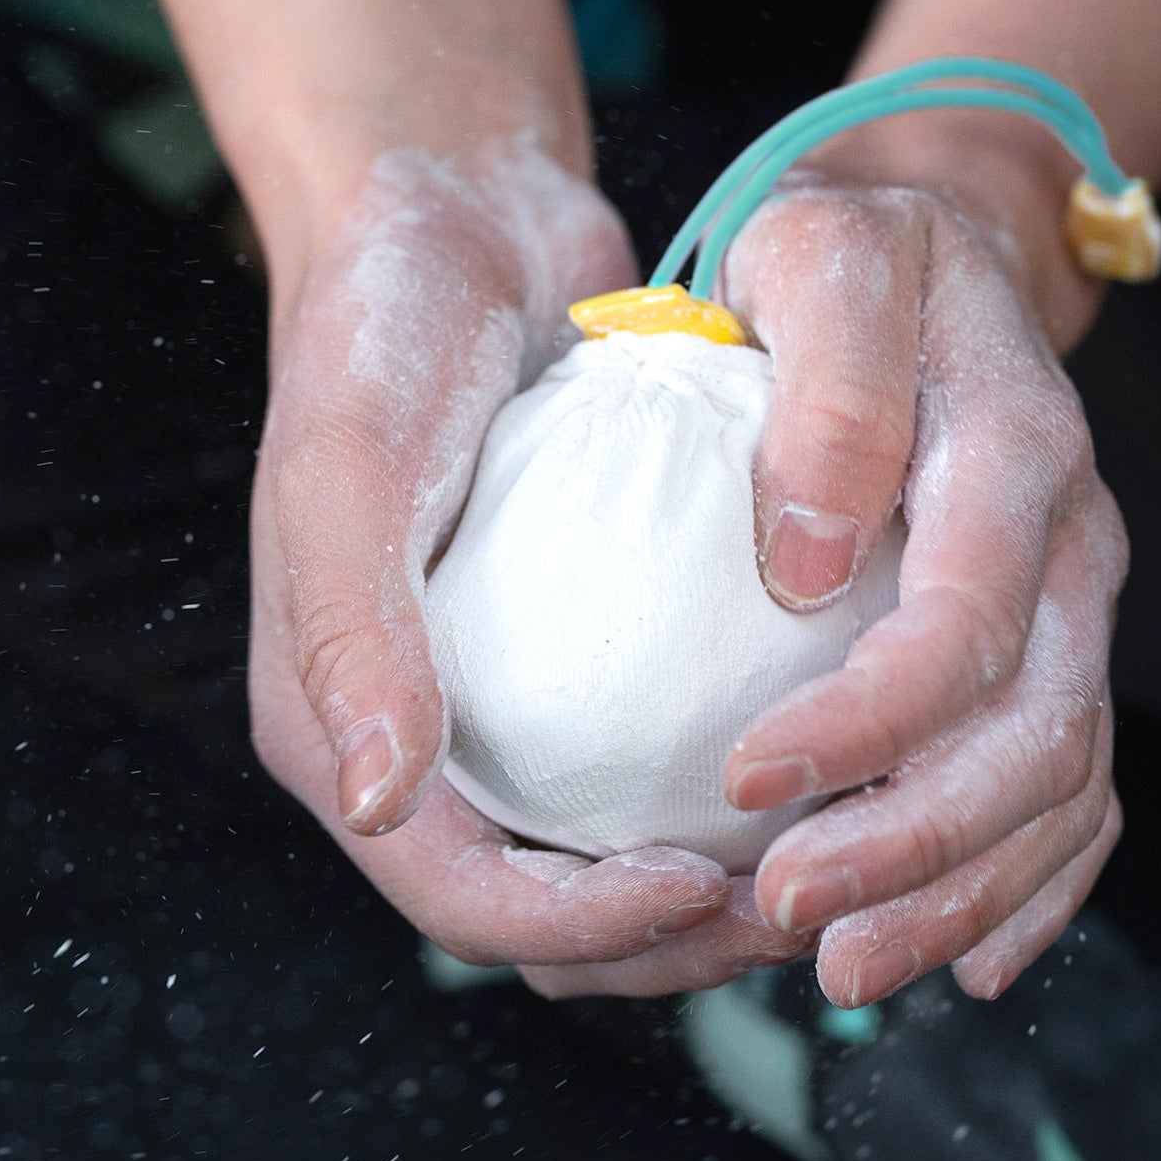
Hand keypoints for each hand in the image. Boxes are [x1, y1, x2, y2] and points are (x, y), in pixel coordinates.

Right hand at [249, 140, 764, 969]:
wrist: (454, 224)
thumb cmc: (380, 335)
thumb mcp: (347, 465)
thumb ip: (352, 632)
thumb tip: (382, 799)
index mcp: (340, 724)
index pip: (457, 890)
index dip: (578, 925)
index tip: (700, 880)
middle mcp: (418, 731)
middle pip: (542, 905)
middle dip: (664, 936)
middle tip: (791, 889)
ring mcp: (498, 695)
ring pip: (604, 853)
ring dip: (708, 885)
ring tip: (820, 844)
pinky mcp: (569, 646)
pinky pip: (643, 757)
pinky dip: (717, 789)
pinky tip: (812, 756)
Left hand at [712, 171, 1124, 1007]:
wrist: (931, 252)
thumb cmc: (848, 258)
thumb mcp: (819, 258)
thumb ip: (830, 387)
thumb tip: (807, 561)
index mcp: (1015, 452)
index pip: (964, 623)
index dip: (866, 724)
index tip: (743, 782)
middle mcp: (1069, 545)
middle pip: (1029, 737)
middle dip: (911, 848)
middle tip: (780, 914)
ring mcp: (1070, 606)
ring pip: (1056, 788)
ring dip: (954, 893)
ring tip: (836, 966)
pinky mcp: (1048, 645)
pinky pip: (1072, 790)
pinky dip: (1026, 887)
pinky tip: (960, 954)